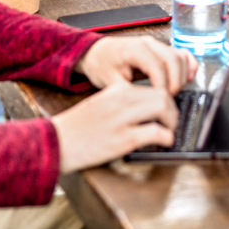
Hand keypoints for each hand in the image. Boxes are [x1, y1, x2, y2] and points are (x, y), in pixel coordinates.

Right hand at [53, 81, 178, 172]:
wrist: (56, 142)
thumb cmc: (77, 127)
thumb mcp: (101, 104)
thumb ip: (121, 101)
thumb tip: (146, 108)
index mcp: (116, 90)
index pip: (152, 86)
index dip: (166, 96)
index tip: (168, 106)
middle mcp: (121, 100)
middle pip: (162, 94)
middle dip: (173, 108)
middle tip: (172, 120)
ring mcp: (122, 119)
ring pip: (162, 107)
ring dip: (172, 120)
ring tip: (169, 130)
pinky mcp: (123, 139)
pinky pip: (155, 132)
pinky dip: (166, 137)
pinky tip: (164, 141)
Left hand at [75, 35, 196, 94]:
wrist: (96, 53)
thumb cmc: (102, 64)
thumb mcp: (109, 82)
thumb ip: (128, 93)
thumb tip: (143, 107)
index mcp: (134, 49)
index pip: (158, 66)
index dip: (163, 86)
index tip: (161, 101)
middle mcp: (148, 43)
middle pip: (174, 60)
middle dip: (176, 83)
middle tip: (168, 100)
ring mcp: (156, 44)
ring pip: (180, 56)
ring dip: (182, 76)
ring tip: (173, 93)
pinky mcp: (161, 49)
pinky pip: (181, 53)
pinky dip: (188, 65)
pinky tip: (189, 78)